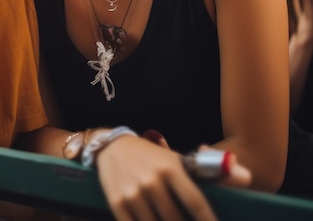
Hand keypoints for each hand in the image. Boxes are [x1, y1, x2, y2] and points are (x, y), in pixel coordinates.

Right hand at [95, 136, 249, 220]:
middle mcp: (152, 180)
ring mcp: (134, 193)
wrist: (111, 145)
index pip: (196, 203)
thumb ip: (214, 170)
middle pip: (177, 220)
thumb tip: (248, 177)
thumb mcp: (179, 160)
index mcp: (171, 168)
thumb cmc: (152, 156)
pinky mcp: (118, 203)